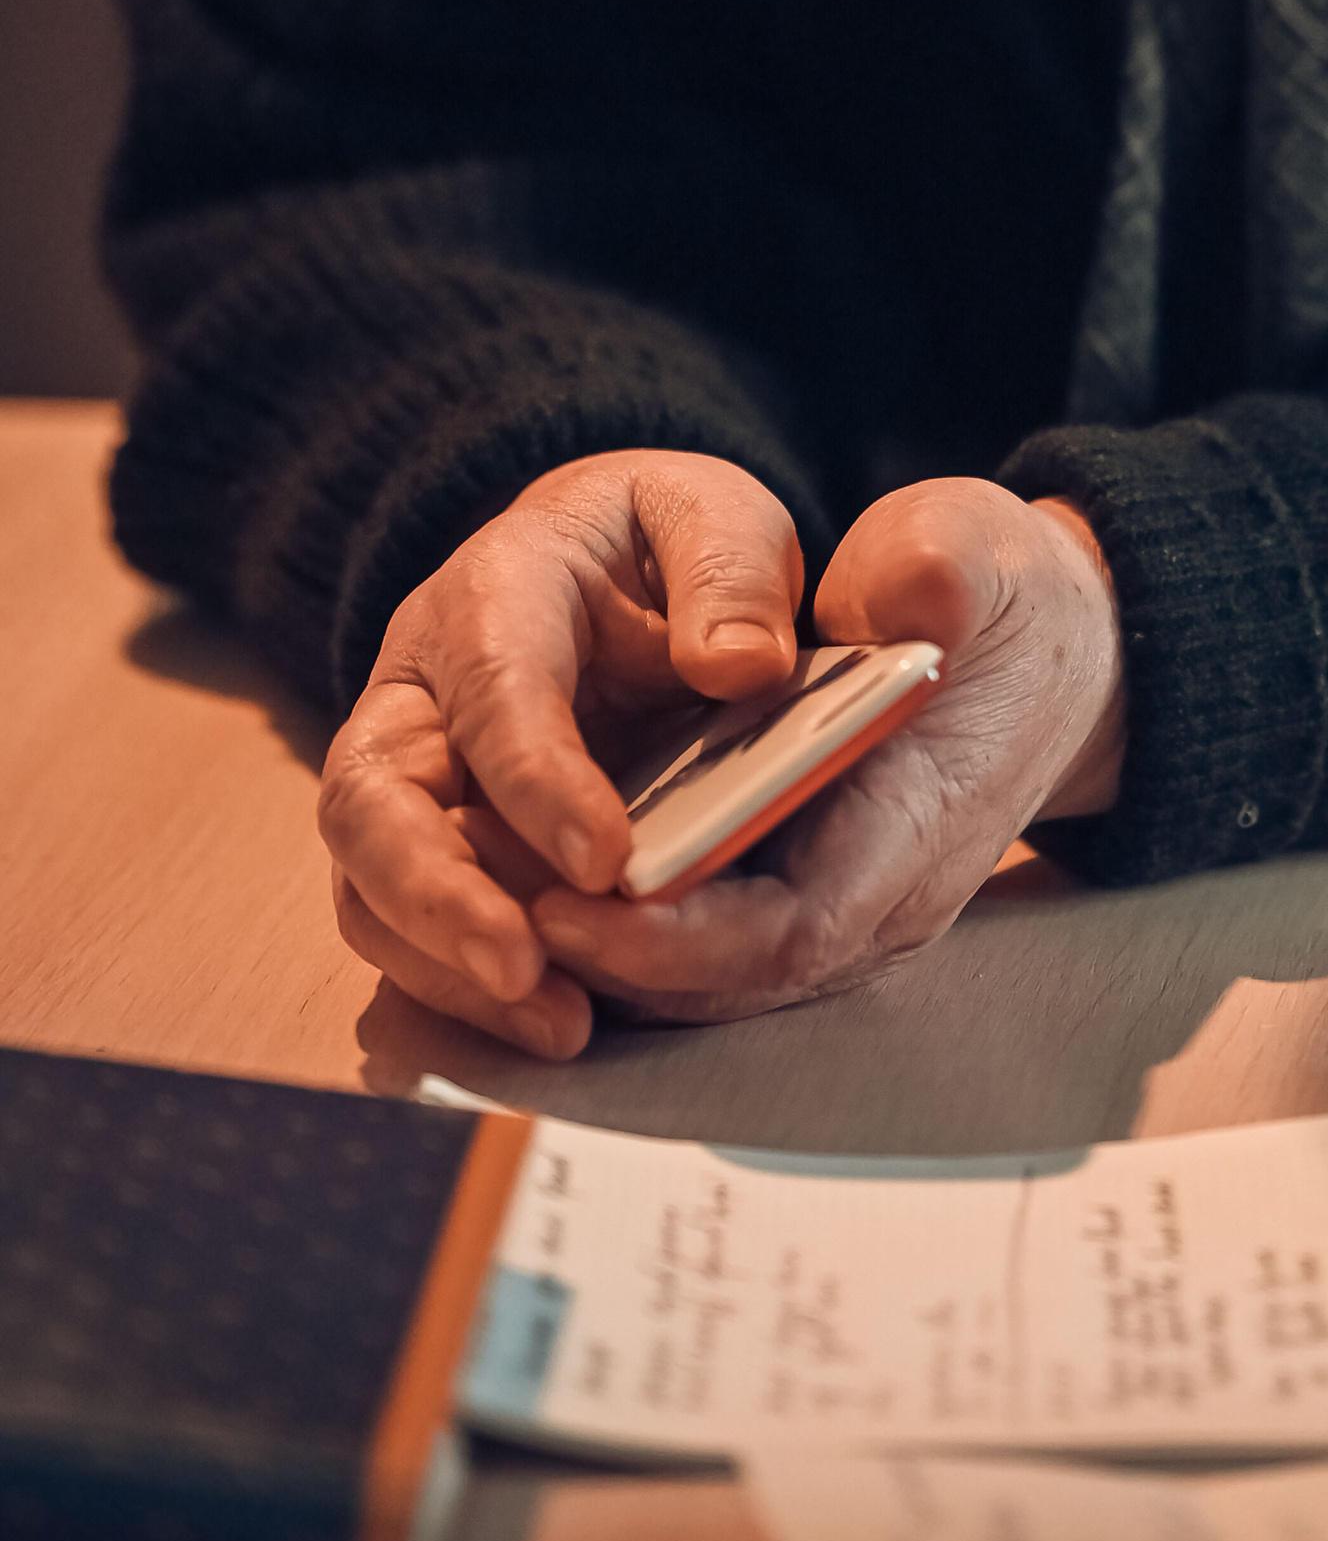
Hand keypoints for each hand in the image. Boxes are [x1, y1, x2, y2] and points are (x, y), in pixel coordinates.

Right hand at [319, 447, 809, 1060]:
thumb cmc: (658, 540)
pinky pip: (408, 927)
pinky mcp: (425, 845)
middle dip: (435, 896)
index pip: (492, 690)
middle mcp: (420, 689)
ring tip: (557, 1024)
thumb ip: (733, 574)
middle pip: (373, 801)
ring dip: (446, 964)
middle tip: (524, 969)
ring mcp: (409, 774)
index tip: (606, 863)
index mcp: (493, 592)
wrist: (601, 562)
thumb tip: (744, 667)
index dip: (535, 780)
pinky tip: (549, 1023)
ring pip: (371, 881)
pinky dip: (462, 985)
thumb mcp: (715, 516)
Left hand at [519, 477, 1123, 1031]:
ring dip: (611, 966)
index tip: (579, 905)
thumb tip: (897, 597)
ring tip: (498, 920)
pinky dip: (633, 943)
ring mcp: (854, 907)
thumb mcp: (974, 550)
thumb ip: (933, 574)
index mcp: (920, 819)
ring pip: (717, 981)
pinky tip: (548, 901)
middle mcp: (885, 893)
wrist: (1064, 650)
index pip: (795, 927)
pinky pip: (714, 951)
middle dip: (617, 964)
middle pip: (736, 978)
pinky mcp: (816, 892)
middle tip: (502, 924)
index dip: (680, 938)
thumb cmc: (1001, 600)